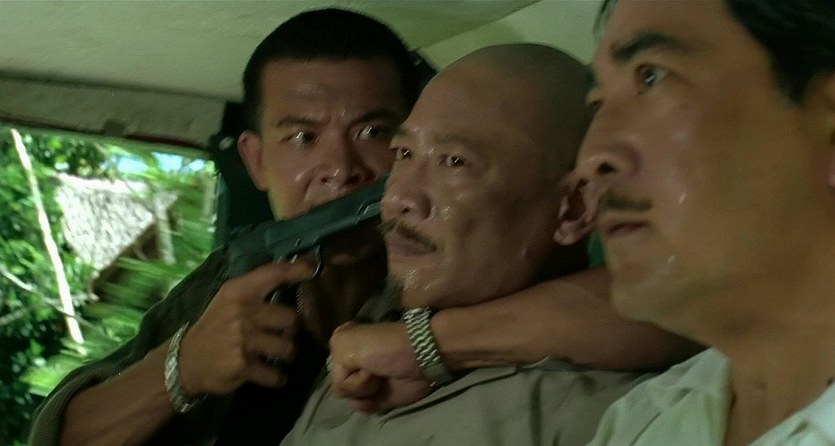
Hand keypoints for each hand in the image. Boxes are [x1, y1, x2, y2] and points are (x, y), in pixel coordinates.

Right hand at [177, 261, 313, 395]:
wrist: (186, 360)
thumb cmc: (215, 326)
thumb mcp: (229, 299)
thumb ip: (257, 288)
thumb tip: (298, 271)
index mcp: (238, 291)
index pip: (273, 273)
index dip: (296, 269)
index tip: (312, 269)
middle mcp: (242, 312)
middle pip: (291, 318)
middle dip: (290, 330)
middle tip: (279, 334)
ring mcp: (243, 340)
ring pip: (288, 348)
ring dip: (285, 354)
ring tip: (273, 354)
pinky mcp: (243, 365)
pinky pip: (276, 374)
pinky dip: (275, 377)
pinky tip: (267, 373)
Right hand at [329, 322, 431, 411]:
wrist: (419, 357)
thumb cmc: (382, 346)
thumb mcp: (344, 342)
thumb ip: (331, 364)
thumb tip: (344, 386)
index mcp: (345, 345)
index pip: (331, 366)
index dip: (341, 365)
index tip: (353, 356)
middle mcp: (355, 363)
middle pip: (339, 383)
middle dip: (351, 378)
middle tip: (370, 367)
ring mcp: (367, 380)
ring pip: (349, 397)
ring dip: (362, 389)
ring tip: (379, 377)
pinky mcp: (380, 396)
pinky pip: (362, 407)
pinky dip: (365, 404)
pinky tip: (373, 396)